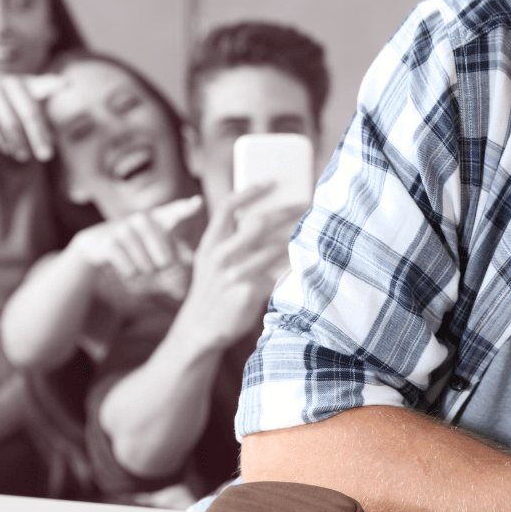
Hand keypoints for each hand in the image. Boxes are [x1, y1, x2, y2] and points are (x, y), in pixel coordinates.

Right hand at [0, 73, 64, 161]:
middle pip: (29, 112)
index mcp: (29, 83)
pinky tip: (7, 150)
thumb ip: (40, 118)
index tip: (67, 84)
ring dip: (18, 142)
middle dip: (38, 136)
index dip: (55, 84)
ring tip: (24, 157)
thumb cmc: (12, 99)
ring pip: (9, 121)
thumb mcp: (27, 100)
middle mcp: (11, 82)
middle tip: (47, 156)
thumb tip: (49, 142)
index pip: (44, 84)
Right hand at [68, 195, 204, 283]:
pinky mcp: (110, 242)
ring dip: (144, 269)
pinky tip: (124, 259)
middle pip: (165, 260)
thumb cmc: (139, 243)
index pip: (176, 211)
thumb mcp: (158, 242)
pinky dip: (130, 272)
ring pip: (147, 267)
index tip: (198, 202)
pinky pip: (131, 271)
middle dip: (160, 266)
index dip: (187, 208)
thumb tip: (191, 259)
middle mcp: (143, 219)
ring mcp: (125, 229)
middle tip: (152, 257)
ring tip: (136, 256)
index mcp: (160, 217)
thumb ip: (177, 249)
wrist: (100, 241)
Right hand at [180, 184, 307, 347]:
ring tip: (311, 229)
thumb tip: (262, 218)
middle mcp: (221, 255)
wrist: (199, 329)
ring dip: (295, 237)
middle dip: (285, 210)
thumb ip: (228, 241)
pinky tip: (307, 259)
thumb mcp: (209, 261)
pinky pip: (279, 273)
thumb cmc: (212, 290)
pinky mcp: (249, 292)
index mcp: (209, 243)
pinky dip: (293, 265)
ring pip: (274, 247)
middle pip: (258, 222)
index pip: (227, 206)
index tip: (271, 182)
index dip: (250, 190)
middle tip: (303, 204)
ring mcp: (235, 274)